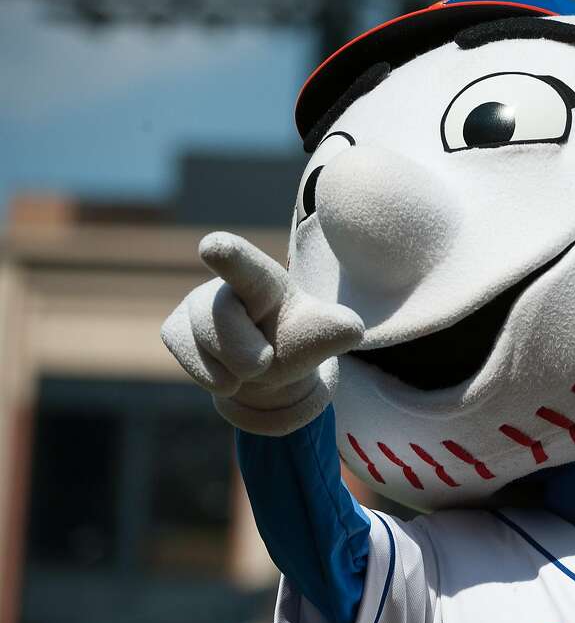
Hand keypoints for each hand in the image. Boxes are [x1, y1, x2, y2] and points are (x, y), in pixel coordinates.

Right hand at [161, 232, 363, 435]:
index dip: (229, 256)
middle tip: (263, 362)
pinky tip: (228, 373)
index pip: (245, 267)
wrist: (266, 362)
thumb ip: (333, 331)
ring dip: (232, 369)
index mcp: (263, 280)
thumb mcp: (320, 336)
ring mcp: (195, 307)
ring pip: (202, 345)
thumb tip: (352, 328)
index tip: (214, 246)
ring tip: (252, 365)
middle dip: (245, 353)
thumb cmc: (295, 339)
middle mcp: (224, 285)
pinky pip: (189, 360)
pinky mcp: (174, 330)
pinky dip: (213, 377)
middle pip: (221, 321)